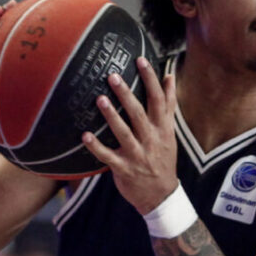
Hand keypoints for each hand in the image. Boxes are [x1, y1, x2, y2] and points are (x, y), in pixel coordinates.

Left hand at [82, 56, 177, 213]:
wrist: (161, 194)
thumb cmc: (163, 157)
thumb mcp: (170, 131)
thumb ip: (169, 104)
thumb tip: (170, 76)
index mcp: (163, 128)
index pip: (159, 100)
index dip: (151, 79)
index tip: (141, 60)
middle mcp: (151, 140)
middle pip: (139, 113)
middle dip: (126, 94)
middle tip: (113, 76)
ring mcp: (137, 155)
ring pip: (124, 133)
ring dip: (111, 117)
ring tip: (99, 100)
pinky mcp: (124, 169)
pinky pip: (108, 157)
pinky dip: (96, 147)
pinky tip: (84, 136)